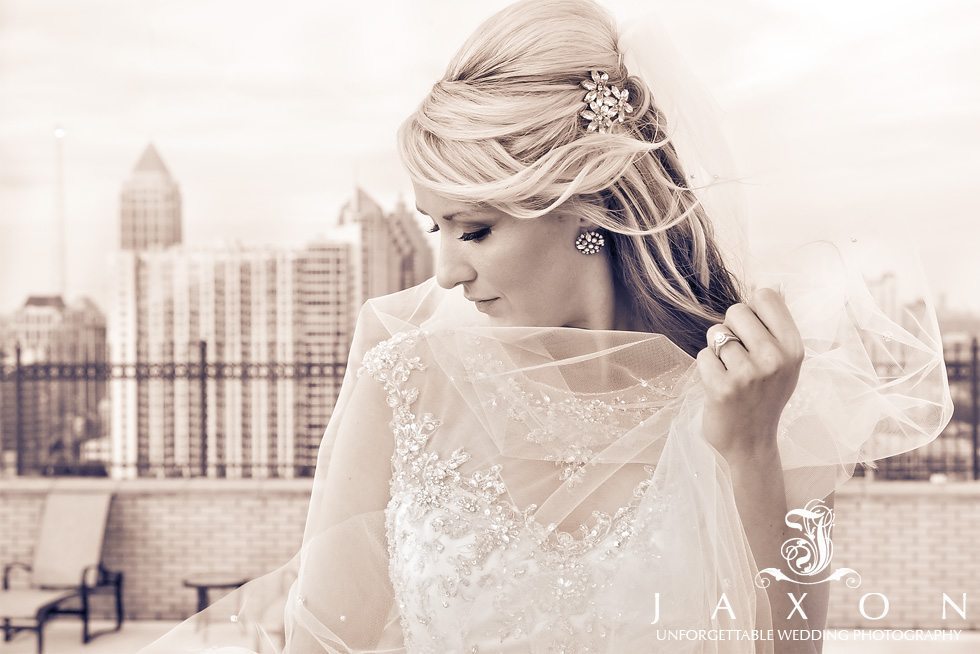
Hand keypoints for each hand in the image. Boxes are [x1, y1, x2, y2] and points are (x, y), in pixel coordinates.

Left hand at [696, 287, 804, 462]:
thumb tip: (768, 287)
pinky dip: (706, 368)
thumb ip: (776, 327)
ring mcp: (749, 374)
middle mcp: (775, 358)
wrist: (751, 444)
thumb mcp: (784, 363)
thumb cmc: (764, 396)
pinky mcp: (723, 387)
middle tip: (739, 357)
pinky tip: (719, 386)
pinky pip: (702, 355)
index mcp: (794, 348)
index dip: (752, 310)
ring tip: (731, 374)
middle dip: (730, 330)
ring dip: (717, 352)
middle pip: (736, 310)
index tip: (752, 331)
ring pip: (716, 334)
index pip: (766, 296)